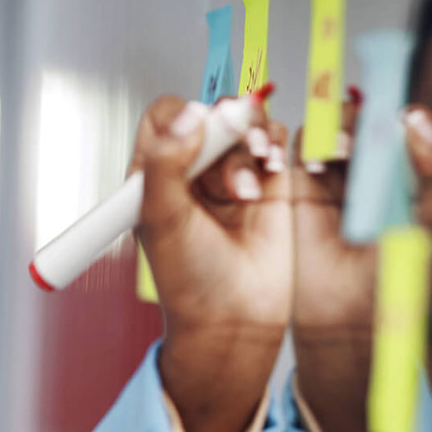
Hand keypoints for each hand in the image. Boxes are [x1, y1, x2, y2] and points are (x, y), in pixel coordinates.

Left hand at [135, 95, 291, 431]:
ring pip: (244, 122)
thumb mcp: (161, 218)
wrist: (236, 318)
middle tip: (234, 142)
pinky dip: (275, 146)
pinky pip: (275, 141)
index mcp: (156, 175)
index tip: (196, 136)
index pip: (164, 117)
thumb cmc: (190, 279)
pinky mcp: (270, 183)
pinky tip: (271, 173)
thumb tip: (188, 115)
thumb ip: (165, 162)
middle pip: (210, 113)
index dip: (182, 116)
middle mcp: (193, 170)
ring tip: (249, 182)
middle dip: (224, 124)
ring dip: (250, 137)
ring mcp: (232, 174)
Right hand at [291, 96, 431, 431]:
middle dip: (362, 118)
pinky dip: (303, 143)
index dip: (397, 116)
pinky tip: (316, 165)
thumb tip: (417, 119)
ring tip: (339, 152)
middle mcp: (374, 174)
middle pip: (367, 121)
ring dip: (334, 128)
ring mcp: (335, 180)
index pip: (407, 128)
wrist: (344, 325)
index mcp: (413, 179)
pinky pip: (297, 149)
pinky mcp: (297, 188)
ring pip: (332, 129)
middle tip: (362, 133)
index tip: (392, 119)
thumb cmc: (395, 285)